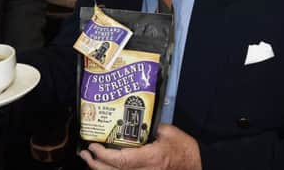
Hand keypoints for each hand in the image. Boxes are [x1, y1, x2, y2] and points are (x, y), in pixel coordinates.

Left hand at [79, 124, 201, 169]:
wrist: (199, 166)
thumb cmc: (185, 150)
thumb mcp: (170, 132)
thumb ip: (151, 126)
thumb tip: (136, 119)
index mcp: (151, 159)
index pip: (121, 160)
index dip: (103, 155)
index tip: (93, 147)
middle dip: (96, 165)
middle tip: (85, 154)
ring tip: (90, 162)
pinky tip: (106, 168)